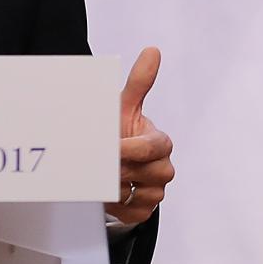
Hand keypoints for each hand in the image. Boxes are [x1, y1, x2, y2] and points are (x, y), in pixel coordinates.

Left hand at [111, 46, 173, 226]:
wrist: (110, 166)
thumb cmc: (120, 132)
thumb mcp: (125, 107)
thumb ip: (139, 82)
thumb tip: (152, 50)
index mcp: (160, 142)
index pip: (154, 148)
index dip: (131, 149)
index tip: (111, 148)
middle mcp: (163, 167)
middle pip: (149, 172)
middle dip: (121, 168)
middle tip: (99, 164)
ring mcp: (156, 191)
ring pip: (140, 194)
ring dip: (117, 186)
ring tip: (100, 177)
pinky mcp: (145, 210)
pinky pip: (133, 213)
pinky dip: (117, 205)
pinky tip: (106, 194)